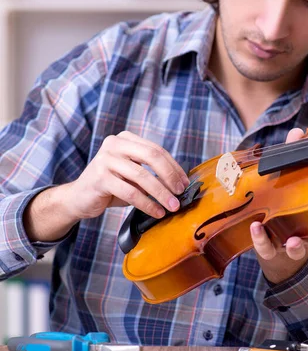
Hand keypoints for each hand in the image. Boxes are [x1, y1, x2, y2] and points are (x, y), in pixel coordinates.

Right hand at [67, 132, 189, 220]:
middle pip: (152, 156)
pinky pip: (131, 192)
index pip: (157, 150)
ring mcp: (106, 159)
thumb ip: (151, 172)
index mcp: (125, 138)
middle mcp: (114, 144)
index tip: (185, 182)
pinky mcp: (100, 178)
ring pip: (142, 176)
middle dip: (170, 176)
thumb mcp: (132, 174)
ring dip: (161, 193)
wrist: (78, 198)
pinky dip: (147, 203)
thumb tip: (180, 183)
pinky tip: (156, 212)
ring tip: (172, 206)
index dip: (174, 167)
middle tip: (181, 193)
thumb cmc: (110, 186)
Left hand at [250, 128, 307, 283]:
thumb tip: (297, 131)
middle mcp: (303, 235)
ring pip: (292, 249)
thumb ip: (293, 156)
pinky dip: (260, 239)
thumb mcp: (289, 178)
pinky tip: (255, 227)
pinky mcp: (267, 245)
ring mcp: (284, 242)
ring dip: (292, 245)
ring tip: (282, 237)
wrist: (270, 230)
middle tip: (302, 238)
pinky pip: (265, 248)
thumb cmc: (285, 199)